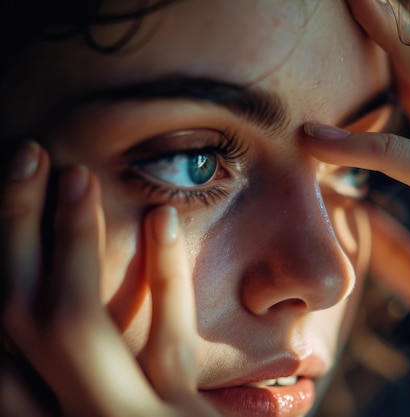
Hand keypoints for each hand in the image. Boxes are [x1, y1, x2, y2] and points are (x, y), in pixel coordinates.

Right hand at [0, 143, 217, 415]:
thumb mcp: (97, 407)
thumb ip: (75, 380)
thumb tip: (27, 334)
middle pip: (13, 316)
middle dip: (9, 232)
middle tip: (23, 155)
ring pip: (71, 324)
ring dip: (66, 241)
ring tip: (72, 173)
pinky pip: (165, 341)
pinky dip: (161, 278)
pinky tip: (162, 220)